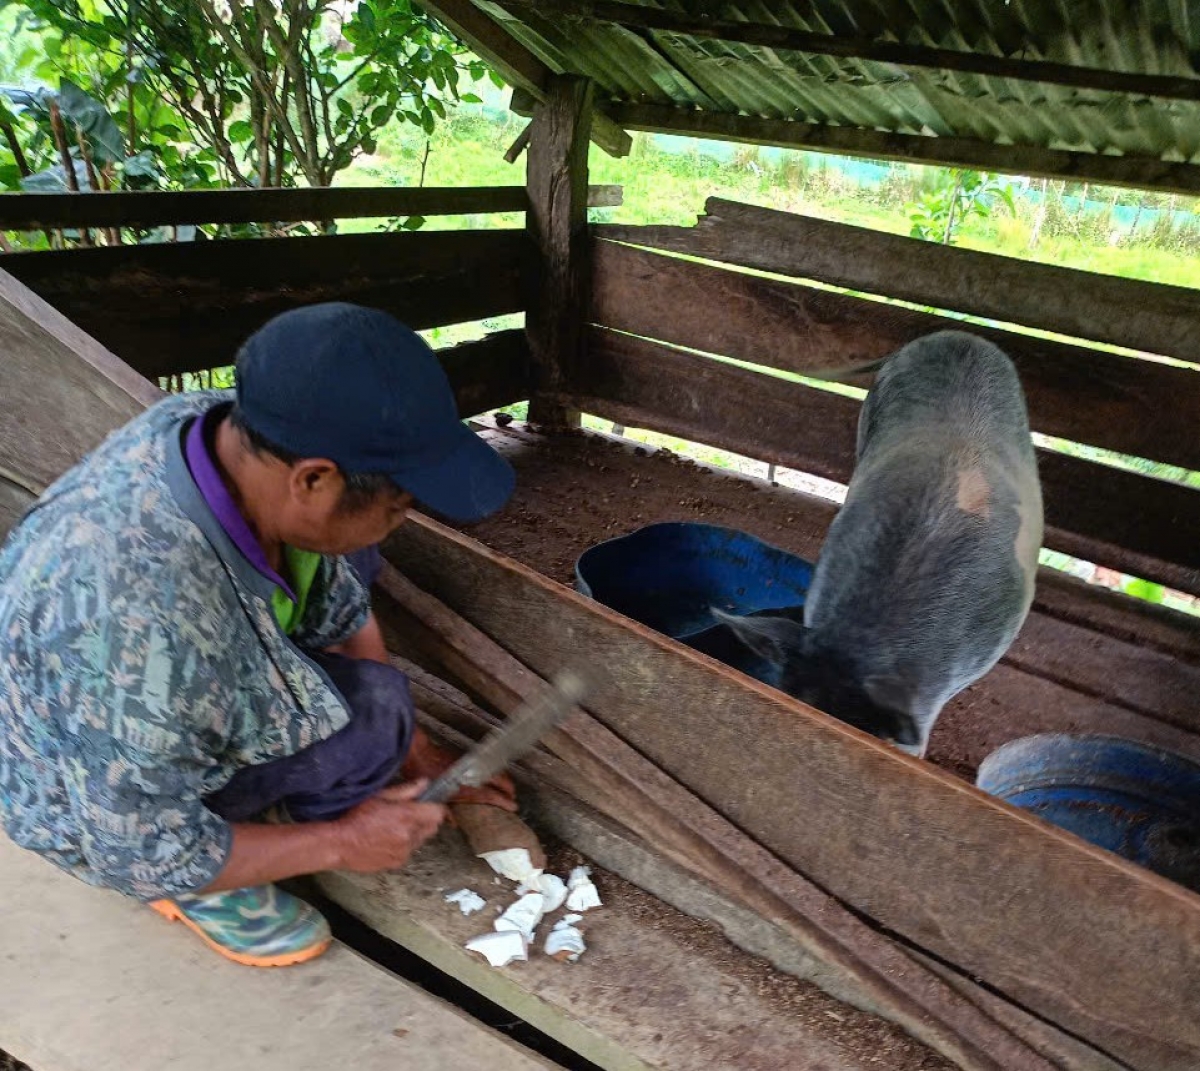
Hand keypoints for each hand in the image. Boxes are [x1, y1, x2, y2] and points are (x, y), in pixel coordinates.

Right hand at [331, 780, 446, 872]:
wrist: (338, 844)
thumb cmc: (355, 816)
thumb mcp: (380, 796)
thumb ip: (406, 790)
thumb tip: (425, 782)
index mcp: (407, 817)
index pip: (438, 813)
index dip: (434, 806)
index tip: (427, 803)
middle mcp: (409, 836)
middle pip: (433, 827)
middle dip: (426, 819)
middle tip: (410, 813)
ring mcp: (404, 852)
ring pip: (421, 840)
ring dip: (414, 833)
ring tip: (394, 828)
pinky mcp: (397, 863)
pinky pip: (408, 851)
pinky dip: (403, 845)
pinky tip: (387, 840)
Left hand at [403, 728, 518, 813]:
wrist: (418, 754)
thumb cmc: (423, 775)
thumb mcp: (432, 797)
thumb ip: (445, 811)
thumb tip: (453, 823)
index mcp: (465, 786)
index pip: (490, 795)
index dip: (503, 801)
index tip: (513, 805)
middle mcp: (470, 774)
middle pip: (496, 780)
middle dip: (507, 787)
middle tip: (513, 795)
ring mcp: (468, 764)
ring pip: (491, 771)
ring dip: (502, 778)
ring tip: (507, 785)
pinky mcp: (464, 758)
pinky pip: (484, 765)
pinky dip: (492, 771)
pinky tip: (492, 774)